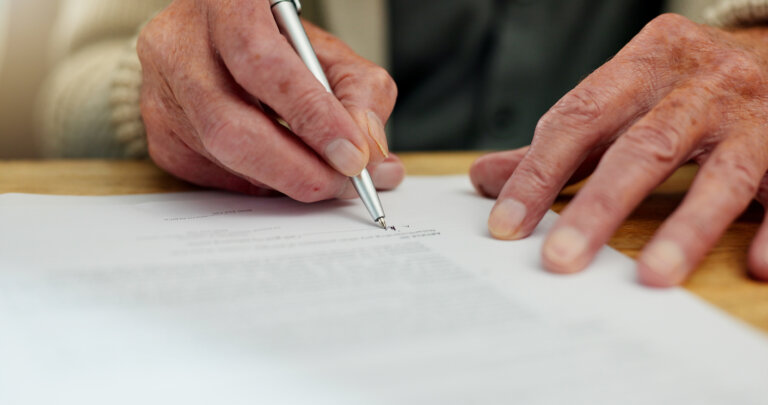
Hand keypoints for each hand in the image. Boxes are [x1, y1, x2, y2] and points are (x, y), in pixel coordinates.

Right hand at [137, 0, 403, 200]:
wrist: (221, 42)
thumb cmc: (278, 46)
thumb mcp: (329, 54)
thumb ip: (360, 95)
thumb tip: (371, 156)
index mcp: (226, 6)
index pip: (262, 64)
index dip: (311, 117)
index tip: (352, 156)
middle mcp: (179, 47)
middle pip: (230, 125)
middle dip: (297, 168)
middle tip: (343, 184)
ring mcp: (160, 94)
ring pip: (223, 157)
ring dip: (285, 179)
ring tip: (325, 177)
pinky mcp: (159, 136)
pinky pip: (214, 176)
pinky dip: (259, 181)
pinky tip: (280, 168)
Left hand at [470, 14, 767, 286]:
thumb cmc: (681, 85)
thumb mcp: (621, 97)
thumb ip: (558, 141)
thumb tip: (482, 177)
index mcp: (646, 62)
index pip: (579, 118)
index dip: (539, 173)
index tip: (506, 225)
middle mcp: (703, 83)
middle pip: (645, 147)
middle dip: (600, 206)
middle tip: (561, 259)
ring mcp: (757, 114)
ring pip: (722, 173)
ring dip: (687, 227)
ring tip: (651, 276)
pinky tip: (753, 266)